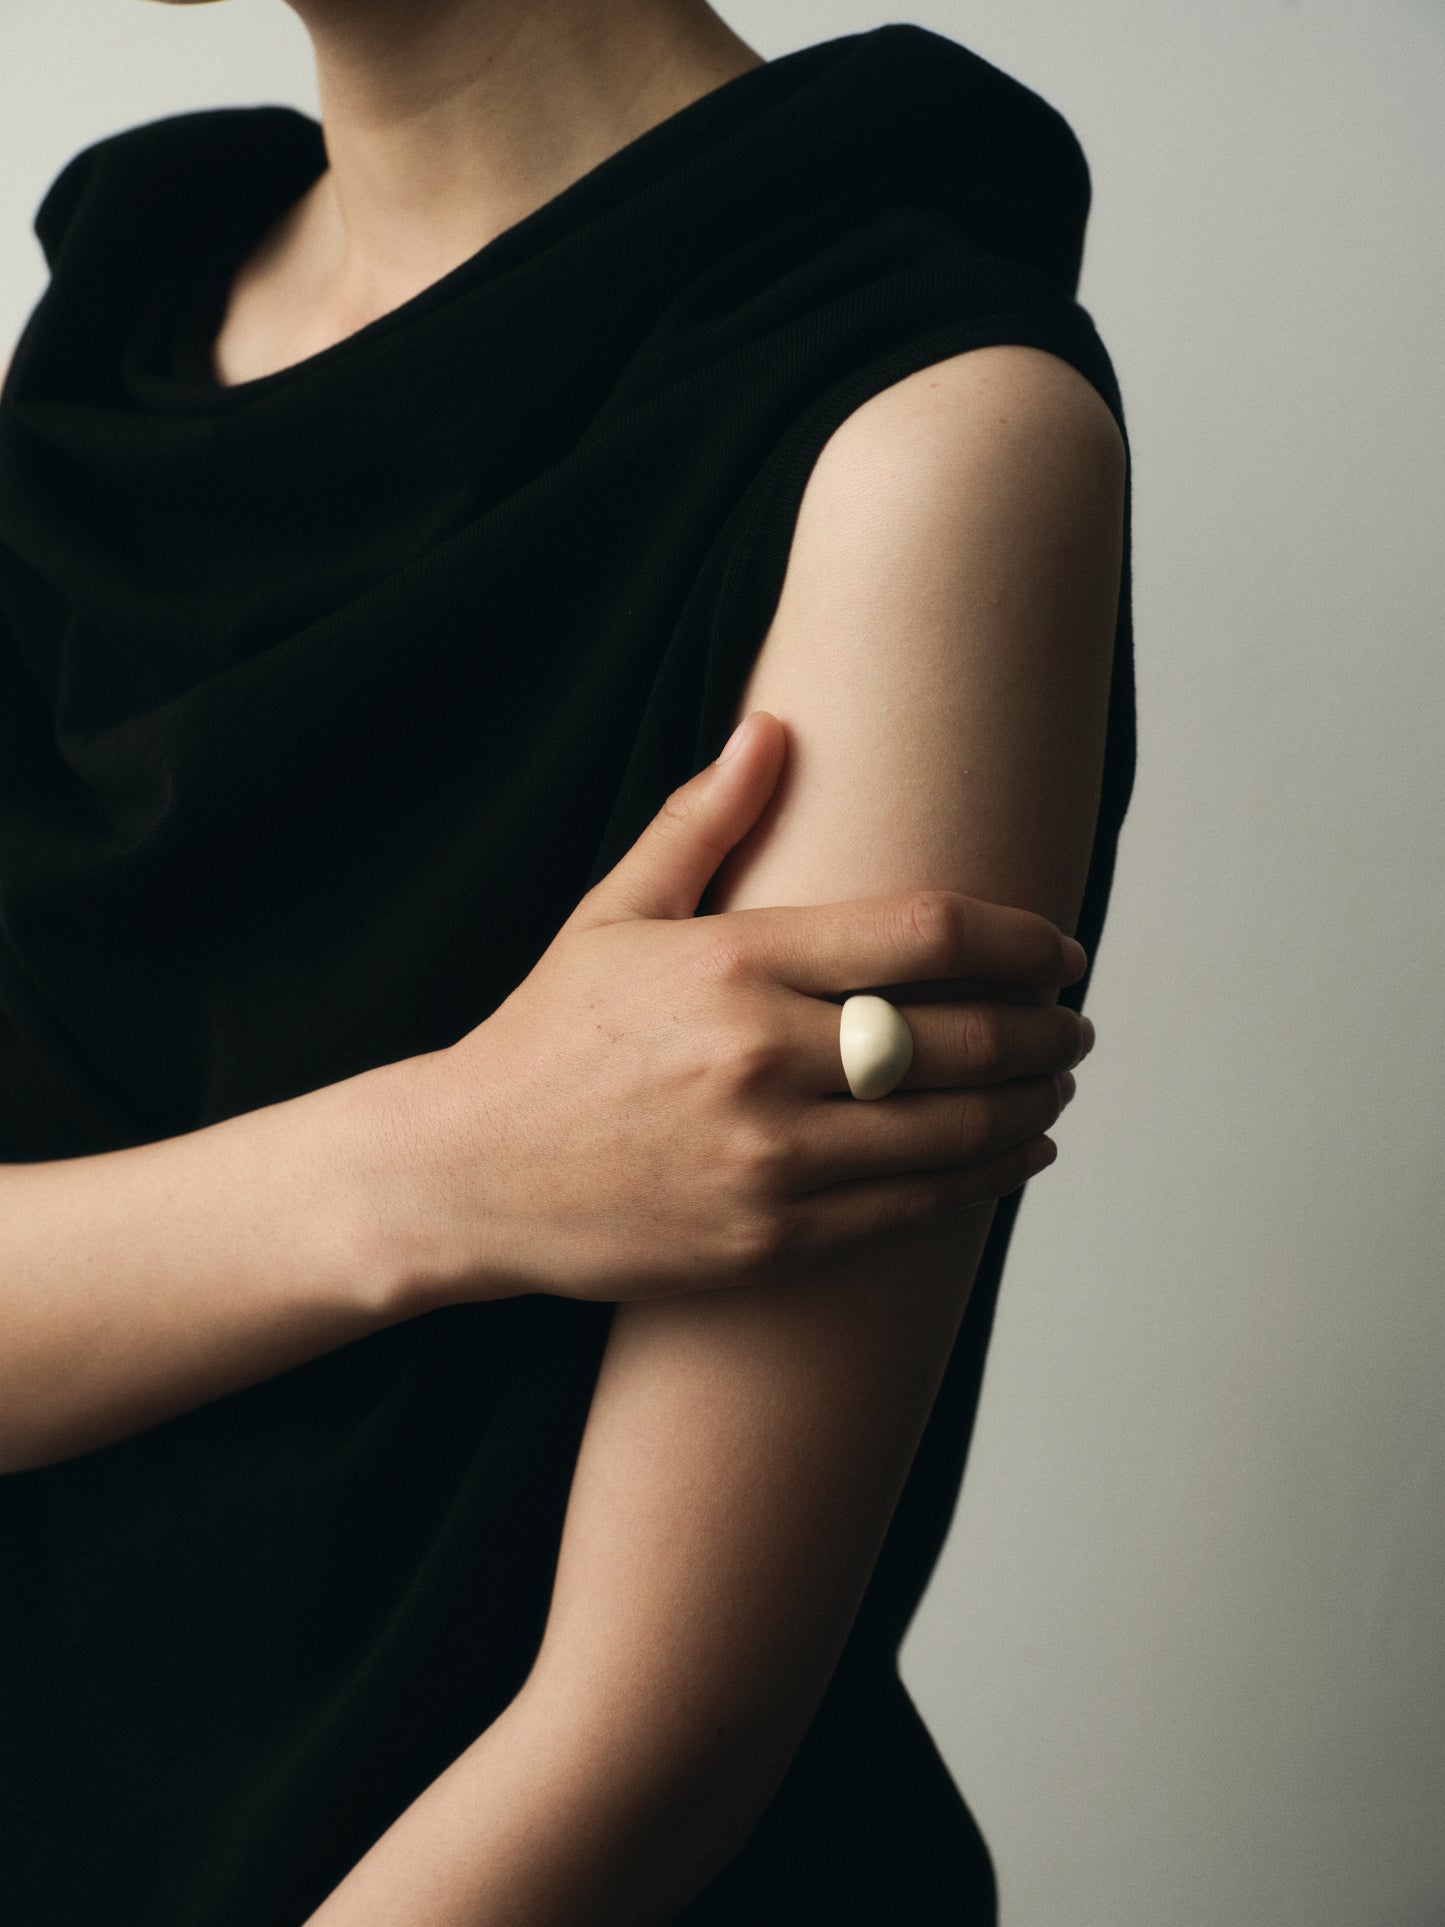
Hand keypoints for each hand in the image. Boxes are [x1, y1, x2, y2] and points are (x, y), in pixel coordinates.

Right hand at [396, 713, 1090, 1305]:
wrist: (466, 1174)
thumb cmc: (546, 1035)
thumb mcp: (612, 914)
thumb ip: (703, 821)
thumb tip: (772, 727)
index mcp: (731, 962)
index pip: (923, 934)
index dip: (1019, 938)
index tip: (1061, 947)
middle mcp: (758, 1058)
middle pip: (959, 1038)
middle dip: (1043, 1028)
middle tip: (1076, 1021)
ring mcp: (766, 1159)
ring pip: (950, 1132)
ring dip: (1029, 1105)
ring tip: (1056, 1084)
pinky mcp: (767, 1241)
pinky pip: (910, 1209)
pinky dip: (982, 1179)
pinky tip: (1015, 1155)